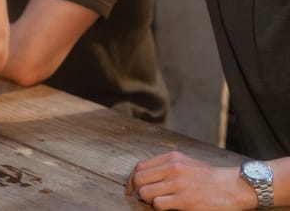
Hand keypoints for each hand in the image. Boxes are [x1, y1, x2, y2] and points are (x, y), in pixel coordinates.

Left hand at [126, 151, 254, 209]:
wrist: (234, 186)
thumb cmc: (209, 177)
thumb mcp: (186, 163)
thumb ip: (166, 166)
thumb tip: (144, 176)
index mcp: (171, 158)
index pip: (139, 167)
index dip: (131, 179)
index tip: (131, 188)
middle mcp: (172, 169)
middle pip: (138, 179)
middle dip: (137, 190)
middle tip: (144, 198)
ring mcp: (178, 185)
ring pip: (145, 193)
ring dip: (149, 200)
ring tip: (159, 202)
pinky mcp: (185, 201)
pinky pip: (158, 204)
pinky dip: (159, 207)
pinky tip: (170, 207)